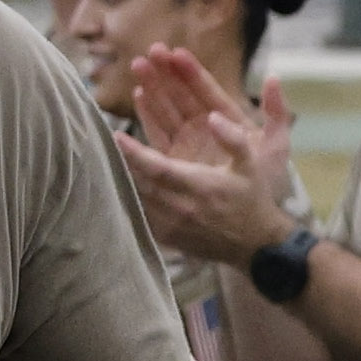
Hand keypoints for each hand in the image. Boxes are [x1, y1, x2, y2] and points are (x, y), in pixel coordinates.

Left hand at [117, 55, 309, 266]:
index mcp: (200, 187)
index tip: (117, 136)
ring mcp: (171, 225)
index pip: (159, 169)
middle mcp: (181, 208)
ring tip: (108, 159)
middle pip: (140, 183)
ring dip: (122, 179)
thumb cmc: (252, 199)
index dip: (135, 154)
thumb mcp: (251, 165)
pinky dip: (129, 198)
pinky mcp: (165, 238)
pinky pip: (140, 215)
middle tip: (106, 143)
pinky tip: (121, 184)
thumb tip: (213, 116)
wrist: (254, 244)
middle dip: (122, 162)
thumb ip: (234, 139)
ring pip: (136, 199)